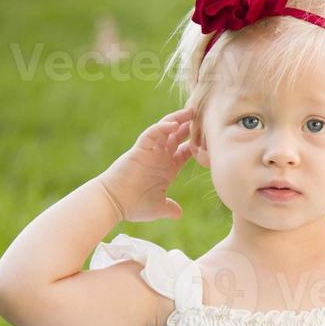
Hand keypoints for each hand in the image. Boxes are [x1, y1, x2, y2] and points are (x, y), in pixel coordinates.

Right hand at [97, 106, 194, 220]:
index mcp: (166, 168)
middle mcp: (159, 157)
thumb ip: (169, 208)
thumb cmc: (133, 205)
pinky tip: (174, 123)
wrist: (114, 204)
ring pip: (165, 130)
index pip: (184, 152)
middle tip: (204, 116)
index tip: (210, 141)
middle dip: (189, 126)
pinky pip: (152, 134)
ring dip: (178, 120)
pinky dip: (162, 127)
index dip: (196, 145)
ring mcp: (150, 151)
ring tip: (191, 111)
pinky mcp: (139, 149)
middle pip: (177, 136)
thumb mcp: (158, 207)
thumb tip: (178, 213)